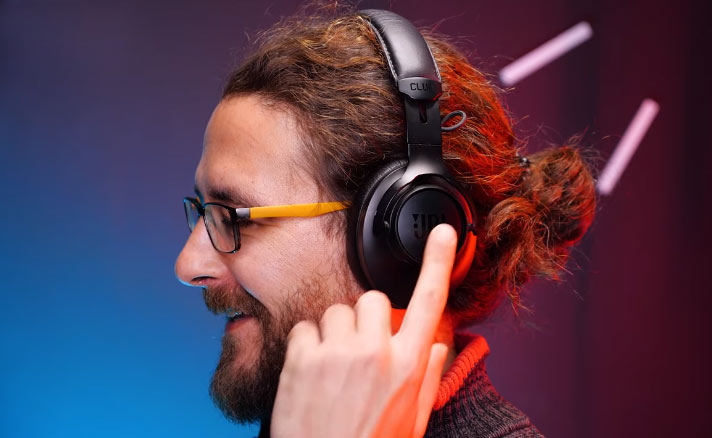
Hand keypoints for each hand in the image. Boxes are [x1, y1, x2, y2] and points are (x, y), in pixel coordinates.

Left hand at [270, 223, 457, 437]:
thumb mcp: (412, 420)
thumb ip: (426, 378)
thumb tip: (434, 346)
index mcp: (408, 365)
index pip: (430, 302)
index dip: (439, 263)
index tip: (444, 234)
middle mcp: (376, 352)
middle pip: (373, 299)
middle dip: (365, 319)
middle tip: (358, 349)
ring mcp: (338, 353)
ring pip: (336, 311)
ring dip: (334, 332)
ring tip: (332, 367)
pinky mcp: (304, 358)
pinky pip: (305, 327)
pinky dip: (306, 345)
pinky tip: (310, 373)